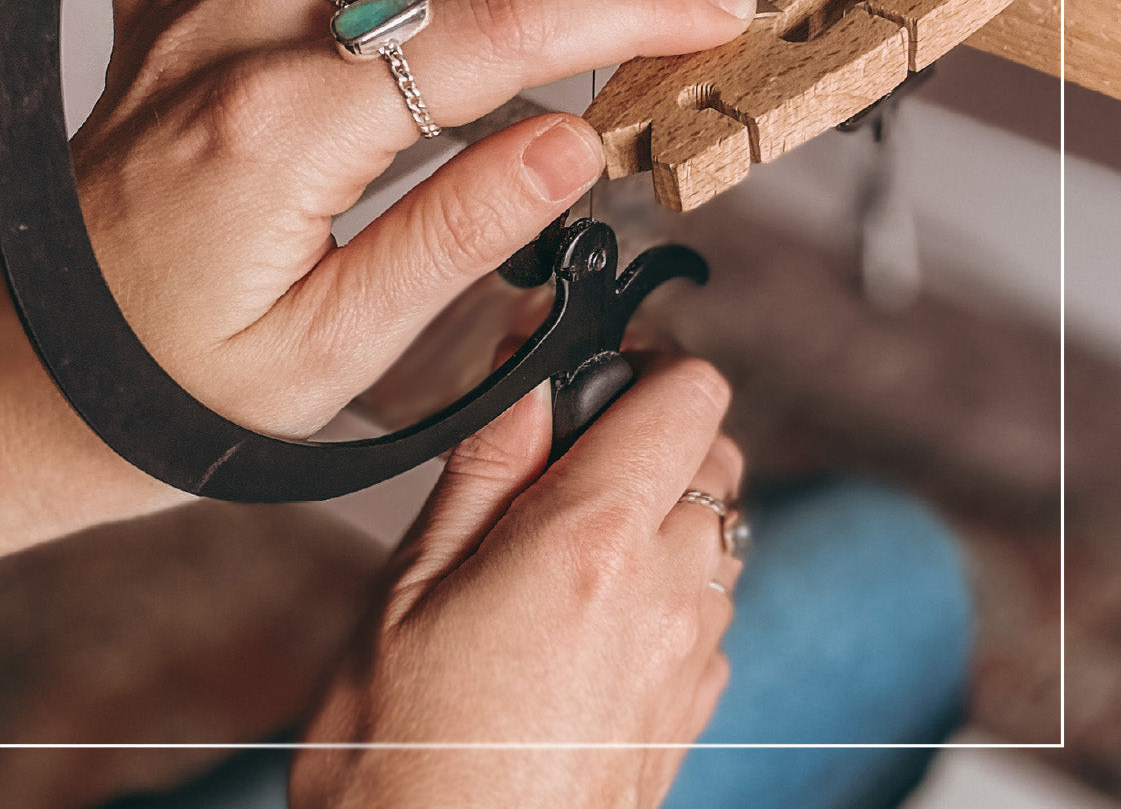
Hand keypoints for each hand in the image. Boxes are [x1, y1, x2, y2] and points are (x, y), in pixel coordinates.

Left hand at [73, 0, 757, 435]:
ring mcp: (179, 8)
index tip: (705, 6)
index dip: (625, 8)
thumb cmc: (173, 384)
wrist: (40, 379)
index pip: (492, 30)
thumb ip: (459, 233)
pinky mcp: (155, 9)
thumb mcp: (337, 350)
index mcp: (279, 130)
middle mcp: (222, 37)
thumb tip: (572, 142)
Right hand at [289, 354, 743, 808]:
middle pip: (718, 457)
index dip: (648, 364)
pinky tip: (590, 620)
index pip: (691, 394)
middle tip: (571, 462)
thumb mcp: (409, 586)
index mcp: (595, 541)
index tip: (599, 374)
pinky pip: (710, 613)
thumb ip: (487, 464)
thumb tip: (528, 371)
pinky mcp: (689, 717)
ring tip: (567, 548)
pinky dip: (670, 589)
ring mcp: (689, 663)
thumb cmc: (401, 757)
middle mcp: (667, 595)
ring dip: (666, 514)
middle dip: (658, 436)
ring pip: (719, 535)